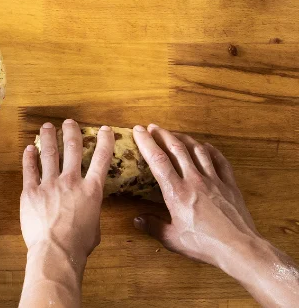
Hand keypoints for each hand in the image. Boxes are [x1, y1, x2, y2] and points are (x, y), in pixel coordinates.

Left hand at [22, 121, 113, 270]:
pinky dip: (29, 157)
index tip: (105, 129)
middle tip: (69, 122)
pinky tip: (28, 148)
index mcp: (91, 190)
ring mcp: (49, 184)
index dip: (105, 142)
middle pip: (72, 150)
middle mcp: (71, 182)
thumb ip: (90, 209)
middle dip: (71, 133)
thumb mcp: (95, 225)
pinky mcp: (30, 190)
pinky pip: (29, 169)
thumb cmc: (79, 244)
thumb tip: (86, 205)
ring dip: (48, 138)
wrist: (56, 250)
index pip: (101, 160)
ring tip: (47, 127)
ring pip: (49, 154)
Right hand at [131, 125, 267, 271]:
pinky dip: (212, 151)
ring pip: (198, 151)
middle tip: (153, 127)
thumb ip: (153, 226)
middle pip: (177, 149)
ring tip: (175, 134)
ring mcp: (214, 181)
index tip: (138, 131)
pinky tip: (206, 146)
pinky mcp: (230, 185)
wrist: (239, 248)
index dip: (146, 142)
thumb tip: (137, 220)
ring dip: (185, 138)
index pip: (158, 160)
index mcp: (177, 192)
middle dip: (163, 134)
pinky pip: (220, 162)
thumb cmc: (204, 245)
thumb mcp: (173, 239)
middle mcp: (194, 181)